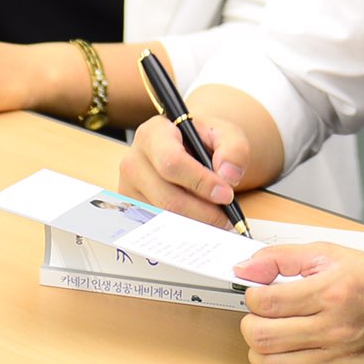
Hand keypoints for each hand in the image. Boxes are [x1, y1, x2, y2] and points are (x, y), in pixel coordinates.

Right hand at [118, 113, 249, 228]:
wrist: (190, 148)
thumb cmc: (205, 140)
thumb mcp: (226, 134)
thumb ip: (234, 149)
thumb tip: (228, 176)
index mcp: (154, 134)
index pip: (172, 162)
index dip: (201, 182)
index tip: (226, 194)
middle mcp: (134, 161)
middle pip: (167, 198)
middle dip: (203, 212)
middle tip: (228, 216)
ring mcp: (129, 188)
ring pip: (164, 217)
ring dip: (196, 224)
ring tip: (218, 219)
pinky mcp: (133, 210)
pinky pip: (159, 229)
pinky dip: (185, 229)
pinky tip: (202, 222)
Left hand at [234, 244, 363, 363]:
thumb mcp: (333, 254)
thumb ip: (285, 257)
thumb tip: (246, 268)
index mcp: (331, 292)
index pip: (265, 302)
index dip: (252, 296)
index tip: (259, 294)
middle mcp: (336, 329)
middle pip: (263, 337)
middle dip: (251, 324)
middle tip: (261, 318)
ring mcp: (342, 361)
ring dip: (262, 353)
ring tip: (273, 340)